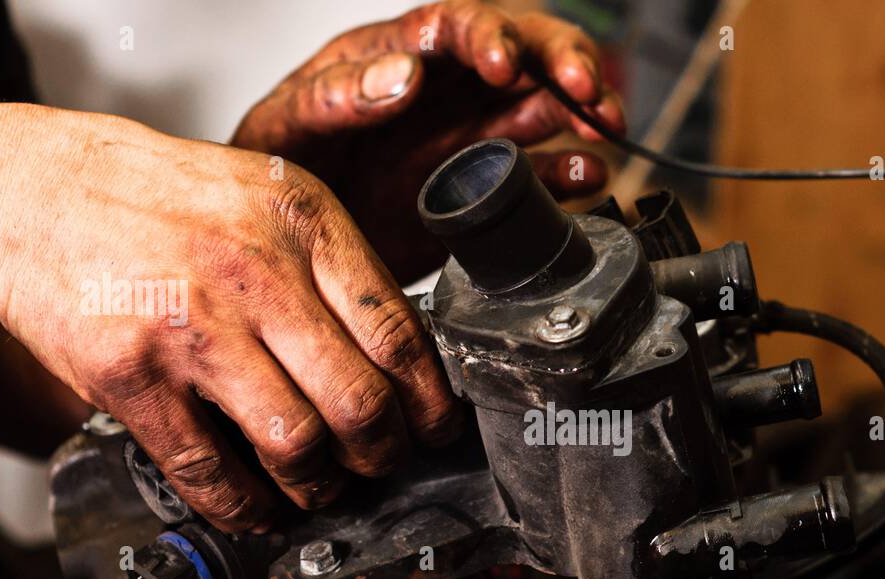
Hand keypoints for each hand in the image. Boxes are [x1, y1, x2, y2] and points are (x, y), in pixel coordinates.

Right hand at [0, 103, 460, 531]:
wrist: (30, 190)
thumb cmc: (159, 198)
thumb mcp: (267, 197)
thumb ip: (333, 266)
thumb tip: (400, 356)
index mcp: (304, 224)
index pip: (399, 335)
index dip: (430, 403)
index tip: (436, 430)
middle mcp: (256, 274)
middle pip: (359, 401)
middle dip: (382, 454)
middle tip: (380, 464)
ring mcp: (192, 327)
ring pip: (295, 444)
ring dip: (318, 487)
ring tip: (320, 488)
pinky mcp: (132, 375)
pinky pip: (209, 470)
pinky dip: (244, 507)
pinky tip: (257, 508)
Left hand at [232, 0, 625, 282]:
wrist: (283, 245)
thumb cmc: (282, 167)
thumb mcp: (288, 125)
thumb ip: (338, 96)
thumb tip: (404, 75)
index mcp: (396, 56)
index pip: (456, 26)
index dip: (490, 38)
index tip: (504, 64)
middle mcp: (445, 90)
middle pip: (522, 54)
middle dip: (562, 64)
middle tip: (587, 90)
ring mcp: (471, 138)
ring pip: (545, 108)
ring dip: (581, 113)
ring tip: (602, 129)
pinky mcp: (486, 191)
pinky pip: (542, 174)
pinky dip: (571, 173)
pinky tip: (587, 177)